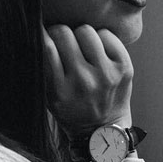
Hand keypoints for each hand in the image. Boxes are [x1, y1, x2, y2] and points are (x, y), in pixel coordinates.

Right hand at [42, 24, 133, 140]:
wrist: (103, 131)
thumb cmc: (71, 110)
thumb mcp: (48, 96)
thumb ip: (42, 68)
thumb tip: (38, 30)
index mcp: (60, 89)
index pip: (46, 46)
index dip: (42, 34)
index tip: (42, 32)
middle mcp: (83, 81)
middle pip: (64, 33)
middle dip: (59, 35)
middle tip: (62, 43)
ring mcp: (106, 74)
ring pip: (85, 30)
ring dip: (80, 36)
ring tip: (81, 48)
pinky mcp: (124, 68)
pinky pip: (106, 35)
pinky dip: (99, 38)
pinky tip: (97, 51)